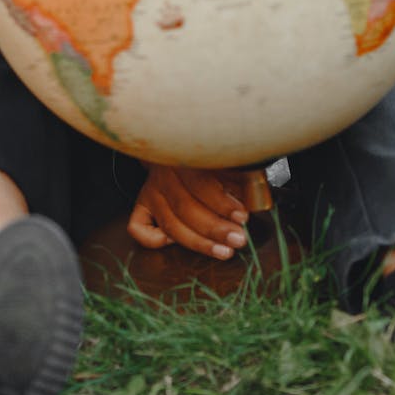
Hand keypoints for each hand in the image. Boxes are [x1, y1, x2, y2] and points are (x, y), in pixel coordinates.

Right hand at [128, 164, 251, 259]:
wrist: (175, 142)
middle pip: (185, 208)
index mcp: (183, 156)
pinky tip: (175, 243)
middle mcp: (163, 173)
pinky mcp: (141, 205)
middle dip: (215, 228)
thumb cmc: (209, 156)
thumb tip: (255, 200)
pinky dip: (154, 240)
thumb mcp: (227, 158)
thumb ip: (239, 175)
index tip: (243, 217)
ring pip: (170, 223)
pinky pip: (138, 228)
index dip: (221, 203)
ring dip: (198, 242)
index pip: (199, 183)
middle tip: (238, 240)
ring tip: (223, 251)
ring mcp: (150, 191)